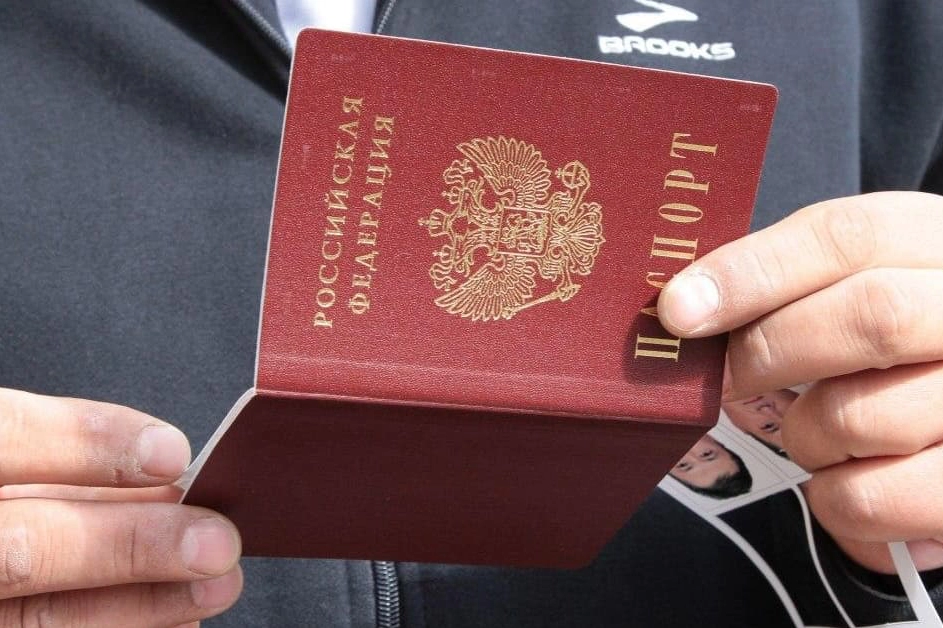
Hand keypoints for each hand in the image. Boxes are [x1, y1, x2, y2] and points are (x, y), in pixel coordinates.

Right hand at [0, 388, 241, 625]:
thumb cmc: (3, 493)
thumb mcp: (12, 463)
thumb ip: (64, 464)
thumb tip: (168, 478)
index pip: (4, 437)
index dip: (87, 443)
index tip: (174, 453)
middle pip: (24, 547)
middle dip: (130, 545)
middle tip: (217, 541)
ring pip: (37, 619)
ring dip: (139, 605)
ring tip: (215, 585)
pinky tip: (174, 623)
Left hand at [657, 191, 942, 573]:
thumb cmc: (896, 355)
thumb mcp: (860, 289)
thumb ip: (790, 284)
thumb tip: (684, 304)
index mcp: (939, 248)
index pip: (854, 236)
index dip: (754, 270)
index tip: (679, 309)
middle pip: (870, 315)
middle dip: (767, 350)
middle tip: (720, 379)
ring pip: (857, 416)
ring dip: (805, 434)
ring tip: (820, 431)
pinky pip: (866, 498)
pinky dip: (830, 496)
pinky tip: (849, 478)